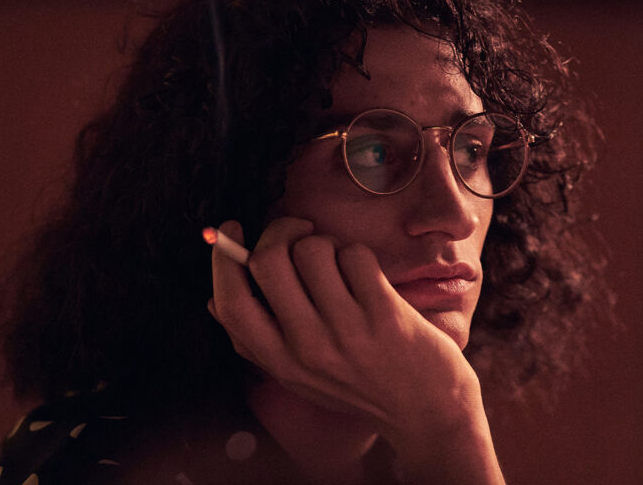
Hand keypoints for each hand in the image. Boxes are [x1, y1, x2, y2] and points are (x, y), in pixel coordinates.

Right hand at [207, 217, 485, 448]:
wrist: (428, 412)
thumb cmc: (360, 387)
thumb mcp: (300, 377)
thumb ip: (258, 343)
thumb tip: (214, 301)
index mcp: (280, 362)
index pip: (232, 303)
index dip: (224, 257)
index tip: (232, 230)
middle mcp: (307, 347)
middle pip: (268, 261)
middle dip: (281, 230)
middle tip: (300, 232)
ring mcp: (347, 331)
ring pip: (314, 249)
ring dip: (327, 243)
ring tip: (342, 264)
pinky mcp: (385, 314)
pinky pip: (356, 255)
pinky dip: (359, 255)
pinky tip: (369, 277)